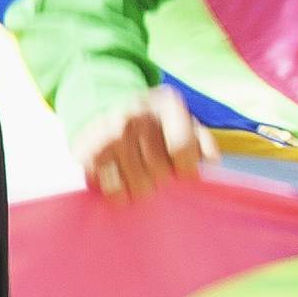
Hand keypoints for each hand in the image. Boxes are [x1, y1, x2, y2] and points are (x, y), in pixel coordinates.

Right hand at [76, 95, 205, 202]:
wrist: (108, 105)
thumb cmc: (156, 124)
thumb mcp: (184, 122)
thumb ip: (203, 142)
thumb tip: (210, 163)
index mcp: (167, 105)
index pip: (181, 148)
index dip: (187, 170)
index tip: (185, 177)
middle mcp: (137, 114)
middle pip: (158, 171)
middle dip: (161, 182)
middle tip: (158, 181)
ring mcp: (110, 131)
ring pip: (133, 183)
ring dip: (139, 191)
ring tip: (140, 186)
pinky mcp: (87, 148)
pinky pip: (106, 184)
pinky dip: (115, 192)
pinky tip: (120, 185)